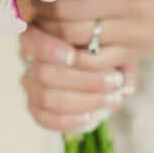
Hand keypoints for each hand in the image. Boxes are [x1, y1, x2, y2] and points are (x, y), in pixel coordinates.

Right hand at [18, 25, 138, 132]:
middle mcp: (29, 58)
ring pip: (47, 98)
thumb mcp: (110, 39)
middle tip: (115, 81)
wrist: (103, 61)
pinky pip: (44, 118)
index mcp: (39, 31)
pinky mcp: (35, 106)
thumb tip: (124, 78)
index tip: (73, 56)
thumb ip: (113, 48)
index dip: (48, 49)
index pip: (31, 39)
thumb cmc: (103, 43)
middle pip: (45, 74)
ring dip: (84, 101)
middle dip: (84, 80)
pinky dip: (67, 121)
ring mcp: (30, 84)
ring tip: (112, 99)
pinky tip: (90, 117)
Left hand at [26, 0, 153, 69]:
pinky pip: (93, 63)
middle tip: (29, 4)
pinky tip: (61, 50)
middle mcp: (128, 3)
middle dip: (41, 9)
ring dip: (50, 34)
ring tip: (40, 25)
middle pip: (66, 9)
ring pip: (74, 37)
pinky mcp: (134, 54)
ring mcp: (131, 32)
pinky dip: (71, 60)